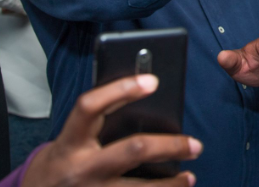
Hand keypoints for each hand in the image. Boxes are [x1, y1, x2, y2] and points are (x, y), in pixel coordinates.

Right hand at [22, 75, 201, 186]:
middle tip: (195, 144)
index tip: (152, 80)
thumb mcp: (71, 139)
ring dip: (171, 184)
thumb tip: (145, 98)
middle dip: (170, 146)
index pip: (89, 107)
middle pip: (133, 149)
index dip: (120, 90)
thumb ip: (99, 122)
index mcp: (70, 142)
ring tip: (190, 177)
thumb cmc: (63, 161)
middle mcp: (81, 168)